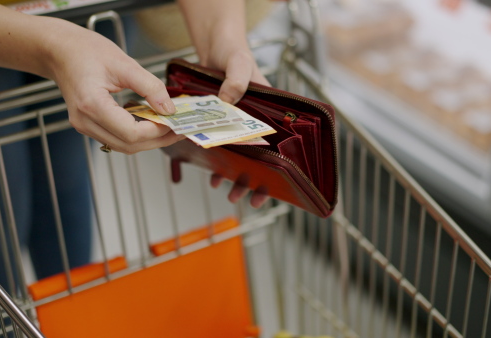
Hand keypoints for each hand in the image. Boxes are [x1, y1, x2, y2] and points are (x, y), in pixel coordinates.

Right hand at [47, 23, 183, 153]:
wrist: (60, 51)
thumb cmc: (86, 51)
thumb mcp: (125, 63)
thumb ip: (150, 87)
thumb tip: (169, 109)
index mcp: (91, 104)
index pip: (131, 133)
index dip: (156, 131)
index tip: (175, 121)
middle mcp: (85, 121)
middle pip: (129, 145)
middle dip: (158, 140)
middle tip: (180, 130)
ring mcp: (84, 126)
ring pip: (123, 145)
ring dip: (149, 140)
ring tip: (170, 127)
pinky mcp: (89, 125)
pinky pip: (116, 137)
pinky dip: (137, 134)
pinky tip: (151, 122)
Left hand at [202, 46, 270, 206]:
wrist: (214, 46)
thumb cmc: (234, 52)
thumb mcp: (238, 63)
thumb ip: (237, 80)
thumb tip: (227, 103)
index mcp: (267, 111)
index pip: (279, 145)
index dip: (277, 170)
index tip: (271, 189)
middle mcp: (254, 121)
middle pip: (259, 157)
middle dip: (253, 180)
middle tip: (243, 197)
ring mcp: (236, 123)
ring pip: (239, 156)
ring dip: (234, 175)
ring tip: (226, 191)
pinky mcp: (218, 122)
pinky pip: (218, 145)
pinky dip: (215, 160)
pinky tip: (211, 174)